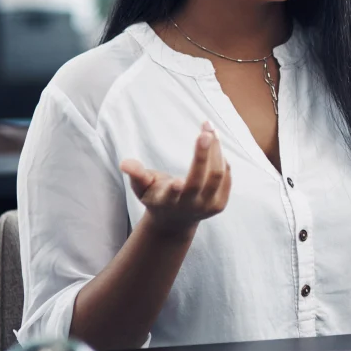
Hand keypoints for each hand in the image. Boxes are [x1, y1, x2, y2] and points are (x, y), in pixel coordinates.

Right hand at [119, 121, 230, 237]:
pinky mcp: (220, 205)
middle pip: (199, 180)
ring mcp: (207, 207)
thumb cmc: (156, 196)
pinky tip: (216, 145)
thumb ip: (136, 174)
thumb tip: (124, 163)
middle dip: (203, 155)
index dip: (174, 190)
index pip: (172, 196)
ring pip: (217, 175)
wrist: (175, 221)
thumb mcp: (142, 187)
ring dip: (216, 151)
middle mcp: (189, 206)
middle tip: (205, 131)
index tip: (176, 181)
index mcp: (167, 202)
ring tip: (211, 129)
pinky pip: (225, 178)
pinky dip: (222, 159)